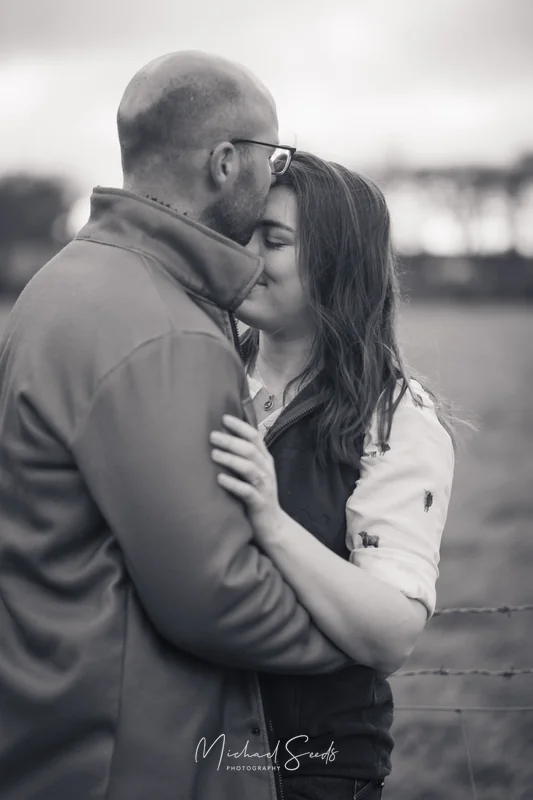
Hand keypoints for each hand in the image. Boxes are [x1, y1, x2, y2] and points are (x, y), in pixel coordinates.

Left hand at [210, 414, 282, 537]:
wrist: (273, 524)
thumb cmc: (257, 494)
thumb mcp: (254, 472)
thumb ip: (244, 456)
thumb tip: (222, 437)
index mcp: (265, 459)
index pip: (255, 437)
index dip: (240, 426)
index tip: (224, 418)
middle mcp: (266, 470)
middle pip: (250, 450)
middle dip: (231, 441)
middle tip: (212, 436)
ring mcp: (264, 486)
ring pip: (249, 468)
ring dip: (230, 459)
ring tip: (213, 454)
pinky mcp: (259, 503)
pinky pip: (246, 491)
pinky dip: (233, 484)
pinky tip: (220, 479)